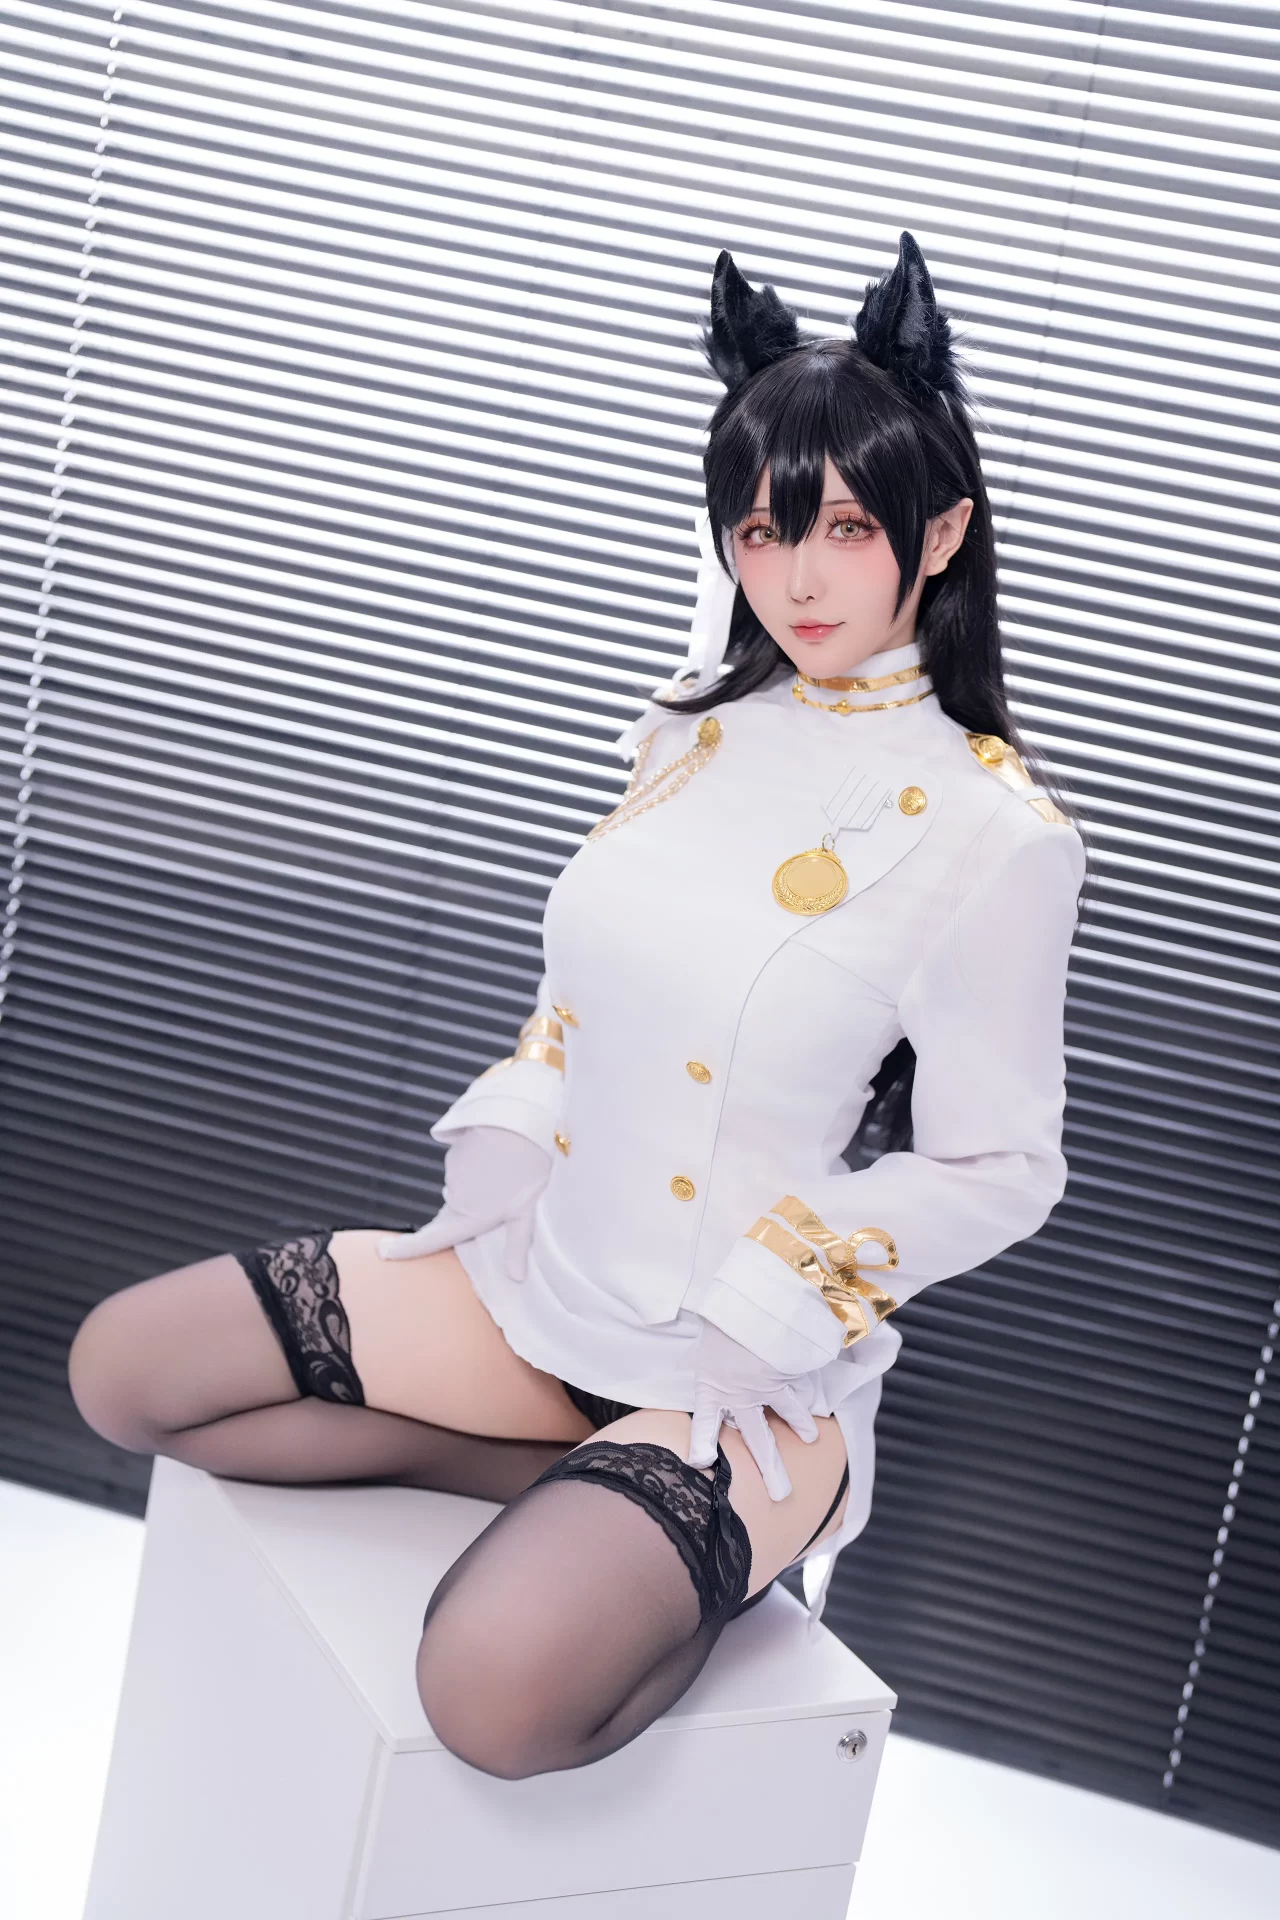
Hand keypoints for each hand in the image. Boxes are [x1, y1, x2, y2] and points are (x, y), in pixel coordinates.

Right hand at [378, 1127, 551, 1281]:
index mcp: (469, 1217)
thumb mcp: (526, 1212)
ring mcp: (452, 1174)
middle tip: (491, 1205)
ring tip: (503, 1177)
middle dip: (462, 1215)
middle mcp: (455, 1199)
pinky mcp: (455, 1153)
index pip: (431, 1239)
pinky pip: (463, 1165)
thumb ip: (517, 1245)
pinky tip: (495, 1159)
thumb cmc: (527, 1172)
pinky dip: (476, 1166)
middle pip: (450, 1213)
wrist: (517, 1125)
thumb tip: (516, 1278)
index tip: (381, 1252)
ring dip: (475, 1187)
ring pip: (460, 1187)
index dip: (406, 1249)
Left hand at [688, 1319, 819, 1501]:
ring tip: (809, 1442)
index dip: (702, 1443)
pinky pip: (795, 1396)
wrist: (748, 1303)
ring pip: (781, 1420)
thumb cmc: (724, 1317)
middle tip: (780, 1495)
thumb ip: (717, 1363)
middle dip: (769, 1467)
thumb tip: (709, 1356)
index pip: (705, 1421)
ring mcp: (761, 1389)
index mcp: (711, 1385)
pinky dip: (804, 1404)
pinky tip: (813, 1419)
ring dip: (796, 1432)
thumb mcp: (709, 1342)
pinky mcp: (782, 1378)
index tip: (699, 1462)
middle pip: (754, 1438)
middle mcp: (736, 1394)